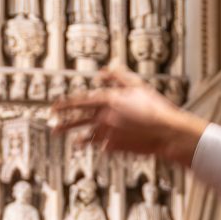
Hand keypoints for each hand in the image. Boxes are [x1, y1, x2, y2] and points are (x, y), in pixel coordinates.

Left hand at [50, 69, 205, 162]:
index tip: (54, 107)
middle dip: (63, 124)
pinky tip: (99, 146)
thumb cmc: (155, 107)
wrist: (167, 133)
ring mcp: (108, 135)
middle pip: (77, 122)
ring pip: (88, 137)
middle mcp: (104, 118)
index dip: (64, 104)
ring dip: (80, 139)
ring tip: (73, 141)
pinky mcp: (115, 148)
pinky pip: (102, 146)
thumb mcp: (137, 86)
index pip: (79, 102)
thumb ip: (117, 77)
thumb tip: (102, 72)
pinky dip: (100, 145)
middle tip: (53, 127)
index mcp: (108, 101)